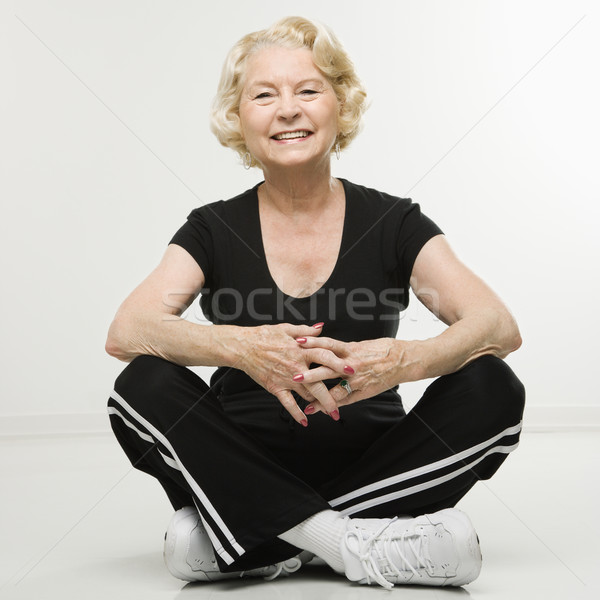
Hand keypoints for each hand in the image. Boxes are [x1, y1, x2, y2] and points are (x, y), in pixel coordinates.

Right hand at [236, 323, 353, 424]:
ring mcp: (286, 378)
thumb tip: (322, 328)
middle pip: (319, 383)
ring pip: (306, 395)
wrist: (244, 347)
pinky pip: (288, 403)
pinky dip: (296, 413)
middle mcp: (296, 366)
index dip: (339, 363)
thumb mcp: (287, 329)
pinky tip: (304, 422)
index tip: (352, 370)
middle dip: (333, 394)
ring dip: (319, 405)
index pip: (324, 356)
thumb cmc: (265, 335)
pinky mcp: (275, 387)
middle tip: (345, 403)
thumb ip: (306, 330)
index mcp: (301, 349)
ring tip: (331, 413)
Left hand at [295, 336, 412, 412]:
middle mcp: (352, 364)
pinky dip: (335, 405)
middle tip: (294, 377)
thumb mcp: (360, 345)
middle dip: (310, 374)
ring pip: (336, 389)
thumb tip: (326, 347)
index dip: (312, 343)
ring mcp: (358, 379)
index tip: (298, 343)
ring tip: (305, 404)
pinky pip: (347, 399)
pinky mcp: (364, 390)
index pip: (328, 345)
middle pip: (328, 368)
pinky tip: (323, 411)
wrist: (403, 359)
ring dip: (320, 397)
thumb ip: (343, 349)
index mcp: (351, 349)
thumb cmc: (382, 349)